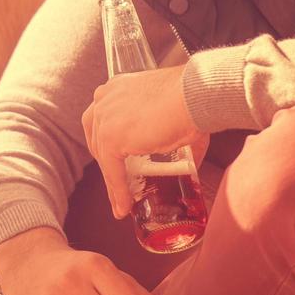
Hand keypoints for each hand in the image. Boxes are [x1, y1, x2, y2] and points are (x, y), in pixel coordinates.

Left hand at [81, 66, 205, 217]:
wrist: (196, 94)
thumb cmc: (192, 100)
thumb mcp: (171, 115)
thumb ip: (172, 136)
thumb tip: (188, 165)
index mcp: (115, 89)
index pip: (102, 121)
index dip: (107, 145)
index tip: (117, 164)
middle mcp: (103, 99)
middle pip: (97, 139)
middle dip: (108, 164)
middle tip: (121, 184)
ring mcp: (105, 118)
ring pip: (104, 158)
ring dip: (112, 182)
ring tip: (122, 202)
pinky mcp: (111, 137)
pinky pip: (111, 170)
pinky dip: (117, 190)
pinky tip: (124, 205)